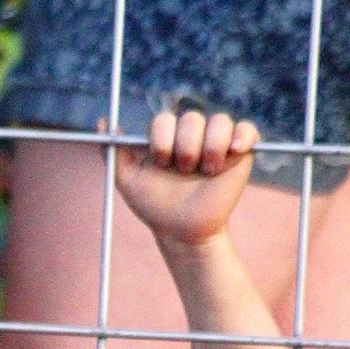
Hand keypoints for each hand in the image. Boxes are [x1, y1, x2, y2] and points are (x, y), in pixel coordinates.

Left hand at [111, 110, 258, 249]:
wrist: (182, 230)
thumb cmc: (154, 206)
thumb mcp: (127, 180)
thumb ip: (114, 151)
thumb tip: (102, 121)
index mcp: (166, 137)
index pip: (163, 120)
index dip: (162, 141)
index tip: (162, 164)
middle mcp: (191, 135)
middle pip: (191, 118)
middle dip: (186, 148)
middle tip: (185, 171)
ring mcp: (217, 141)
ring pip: (219, 121)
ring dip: (210, 148)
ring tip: (206, 171)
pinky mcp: (240, 151)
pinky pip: (247, 129)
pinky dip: (242, 136)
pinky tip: (235, 151)